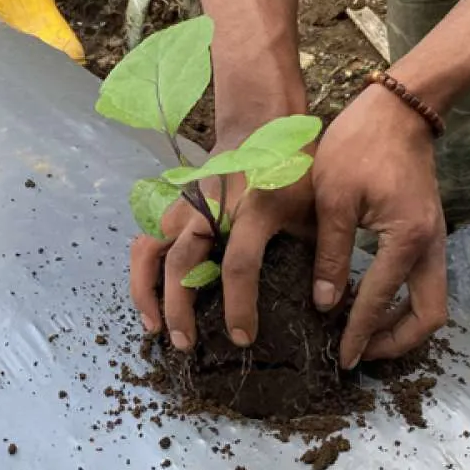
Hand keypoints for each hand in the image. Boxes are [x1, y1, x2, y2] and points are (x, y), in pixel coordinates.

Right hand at [129, 134, 314, 350]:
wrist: (259, 125)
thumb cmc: (292, 168)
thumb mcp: (313, 207)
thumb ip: (319, 253)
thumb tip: (328, 304)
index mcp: (251, 209)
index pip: (238, 263)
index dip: (238, 304)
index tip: (243, 337)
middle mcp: (210, 209)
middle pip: (181, 263)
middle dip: (179, 308)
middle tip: (187, 345)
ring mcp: (185, 207)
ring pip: (151, 251)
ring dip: (148, 292)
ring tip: (154, 328)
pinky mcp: (173, 209)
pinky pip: (147, 242)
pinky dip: (141, 272)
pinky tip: (148, 301)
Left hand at [310, 84, 447, 368]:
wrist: (399, 107)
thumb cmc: (360, 144)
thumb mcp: (334, 197)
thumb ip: (331, 254)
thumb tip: (325, 304)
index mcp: (406, 239)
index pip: (380, 301)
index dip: (360, 334)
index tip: (342, 359)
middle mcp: (430, 245)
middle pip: (429, 316)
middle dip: (397, 342)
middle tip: (360, 353)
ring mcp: (434, 239)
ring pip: (431, 301)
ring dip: (402, 324)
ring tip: (364, 335)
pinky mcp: (428, 231)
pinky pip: (424, 281)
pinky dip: (403, 301)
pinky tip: (372, 301)